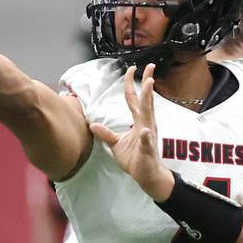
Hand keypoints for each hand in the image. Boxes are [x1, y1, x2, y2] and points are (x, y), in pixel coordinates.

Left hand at [89, 64, 174, 200]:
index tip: (132, 69)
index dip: (131, 84)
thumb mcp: (117, 144)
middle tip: (149, 66)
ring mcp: (148, 136)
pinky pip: (146, 142)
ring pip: (148, 114)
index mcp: (139, 121)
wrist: (147, 176)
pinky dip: (145, 136)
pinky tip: (144, 130)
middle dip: (147, 83)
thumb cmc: (135, 159)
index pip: (134, 99)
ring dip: (148, 99)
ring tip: (149, 83)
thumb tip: (92, 124)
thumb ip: (106, 133)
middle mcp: (146, 124)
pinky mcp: (147, 150)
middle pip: (145, 100)